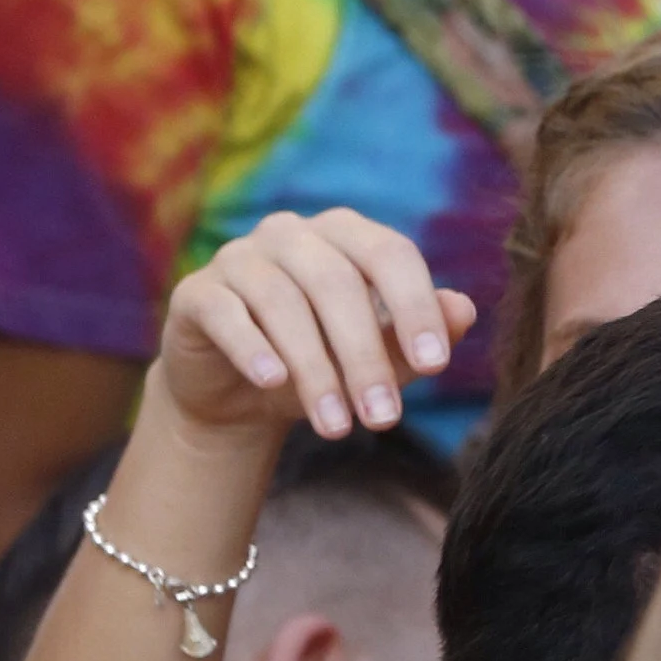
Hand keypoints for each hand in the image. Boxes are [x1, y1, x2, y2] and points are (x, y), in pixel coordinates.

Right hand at [150, 211, 473, 444]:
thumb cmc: (323, 363)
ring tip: (338, 427)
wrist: (239, 391)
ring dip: (315, 371)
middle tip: (385, 419)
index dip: (416, 307)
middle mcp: (291, 233)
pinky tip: (274, 383)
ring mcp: (238, 257)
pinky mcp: (196, 293)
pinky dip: (254, 349)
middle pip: (337, 284)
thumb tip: (464, 310)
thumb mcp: (376, 354)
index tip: (437, 366)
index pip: (391, 254)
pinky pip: (226, 314)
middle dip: (365, 357)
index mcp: (346, 233)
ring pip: (283, 304)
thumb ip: (420, 333)